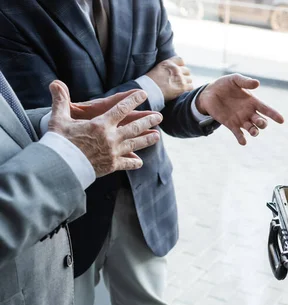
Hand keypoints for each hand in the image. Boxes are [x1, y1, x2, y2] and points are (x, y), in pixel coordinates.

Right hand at [48, 80, 162, 176]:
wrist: (61, 166)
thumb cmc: (59, 141)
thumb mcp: (58, 119)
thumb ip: (61, 101)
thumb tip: (55, 83)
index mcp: (101, 124)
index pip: (121, 109)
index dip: (133, 100)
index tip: (144, 94)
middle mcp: (111, 138)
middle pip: (134, 127)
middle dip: (148, 120)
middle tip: (159, 116)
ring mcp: (114, 152)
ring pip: (135, 144)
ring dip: (147, 139)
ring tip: (157, 136)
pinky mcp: (112, 166)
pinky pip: (126, 163)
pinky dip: (133, 162)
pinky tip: (139, 162)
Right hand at [146, 56, 193, 101]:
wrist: (149, 91)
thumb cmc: (151, 82)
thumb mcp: (158, 68)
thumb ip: (167, 67)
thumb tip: (174, 68)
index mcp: (168, 63)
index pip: (181, 60)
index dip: (181, 66)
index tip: (178, 71)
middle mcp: (175, 69)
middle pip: (187, 70)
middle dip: (184, 75)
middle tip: (178, 81)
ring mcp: (180, 78)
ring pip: (189, 79)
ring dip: (186, 83)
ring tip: (179, 86)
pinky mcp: (182, 87)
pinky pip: (191, 86)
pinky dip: (187, 89)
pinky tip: (182, 90)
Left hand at [196, 73, 284, 145]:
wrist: (209, 93)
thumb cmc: (224, 84)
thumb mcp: (234, 79)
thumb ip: (245, 81)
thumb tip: (257, 83)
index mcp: (253, 102)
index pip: (267, 109)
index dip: (274, 115)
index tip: (281, 120)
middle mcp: (249, 112)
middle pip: (261, 122)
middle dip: (263, 123)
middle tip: (259, 121)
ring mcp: (240, 120)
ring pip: (253, 130)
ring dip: (255, 132)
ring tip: (253, 132)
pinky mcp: (231, 125)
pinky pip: (238, 134)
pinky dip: (241, 138)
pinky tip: (243, 141)